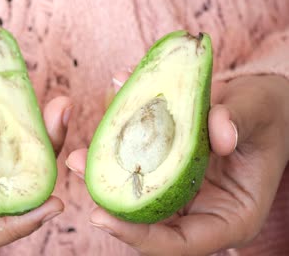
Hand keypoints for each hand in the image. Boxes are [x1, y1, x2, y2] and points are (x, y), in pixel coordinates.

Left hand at [66, 72, 288, 254]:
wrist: (260, 105)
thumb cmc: (267, 113)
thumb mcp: (260, 110)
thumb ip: (239, 120)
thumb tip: (217, 134)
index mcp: (232, 217)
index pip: (182, 244)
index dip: (141, 237)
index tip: (103, 216)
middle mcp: (203, 212)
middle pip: (151, 225)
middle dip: (112, 206)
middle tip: (80, 172)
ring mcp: (185, 194)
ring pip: (140, 200)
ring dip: (107, 180)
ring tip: (79, 158)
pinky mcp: (171, 174)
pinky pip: (141, 171)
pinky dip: (120, 156)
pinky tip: (102, 133)